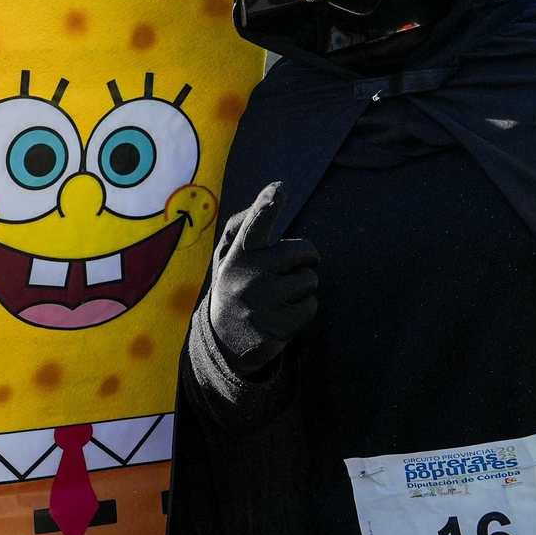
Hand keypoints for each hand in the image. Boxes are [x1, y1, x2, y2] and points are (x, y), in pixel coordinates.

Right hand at [206, 183, 319, 372]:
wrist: (224, 344)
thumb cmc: (234, 288)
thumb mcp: (228, 259)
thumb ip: (245, 225)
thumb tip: (273, 192)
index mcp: (236, 257)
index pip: (254, 226)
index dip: (267, 206)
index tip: (278, 190)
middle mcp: (248, 276)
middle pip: (302, 250)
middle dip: (305, 257)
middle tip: (290, 267)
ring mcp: (264, 302)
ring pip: (310, 278)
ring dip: (302, 286)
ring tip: (279, 296)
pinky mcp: (280, 325)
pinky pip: (312, 304)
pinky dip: (303, 308)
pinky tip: (282, 315)